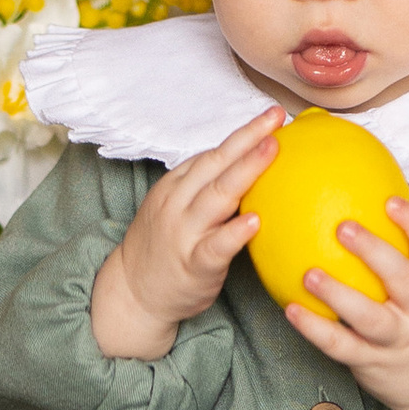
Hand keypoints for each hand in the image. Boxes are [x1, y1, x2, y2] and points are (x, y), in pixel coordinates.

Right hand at [91, 109, 284, 358]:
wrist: (133, 292)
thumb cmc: (165, 247)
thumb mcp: (176, 207)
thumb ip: (206, 187)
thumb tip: (248, 163)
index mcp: (176, 186)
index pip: (212, 155)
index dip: (242, 135)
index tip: (271, 117)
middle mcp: (177, 203)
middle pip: (216, 165)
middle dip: (247, 139)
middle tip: (275, 118)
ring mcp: (184, 233)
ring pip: (217, 196)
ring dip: (246, 171)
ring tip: (271, 150)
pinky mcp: (193, 264)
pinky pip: (216, 246)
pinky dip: (234, 233)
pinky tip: (255, 221)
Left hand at [286, 195, 408, 409]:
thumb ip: (400, 246)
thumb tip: (359, 190)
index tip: (391, 200)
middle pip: (405, 280)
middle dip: (376, 253)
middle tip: (343, 227)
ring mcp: (397, 339)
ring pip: (371, 318)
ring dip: (339, 295)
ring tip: (309, 274)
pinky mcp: (372, 362)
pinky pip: (341, 346)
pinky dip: (315, 328)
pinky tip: (291, 309)